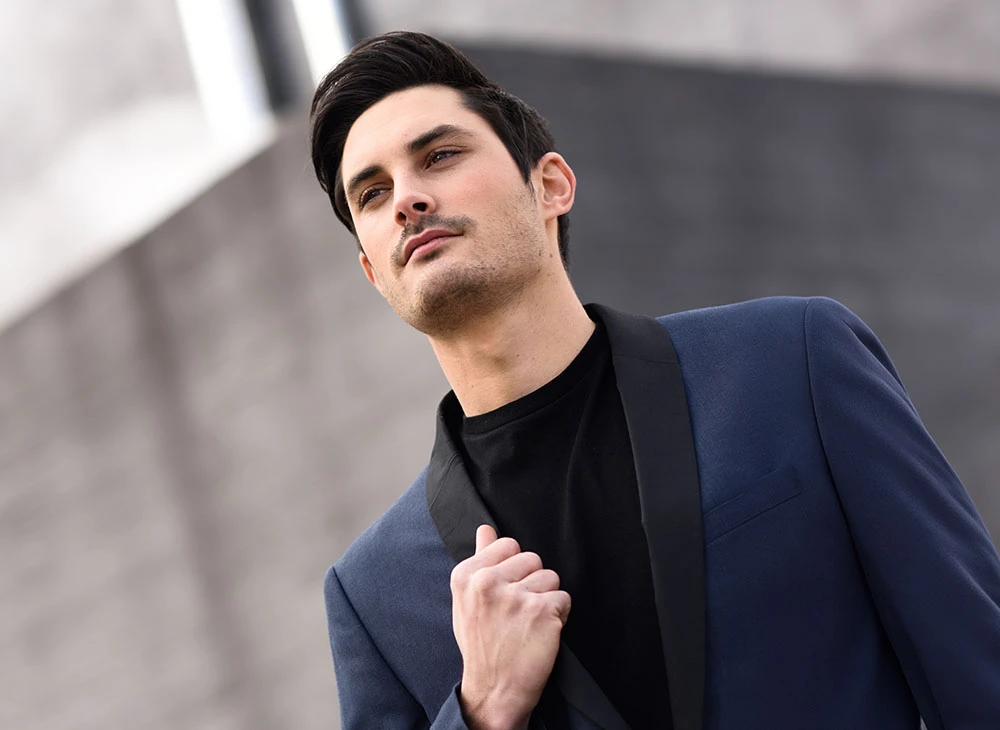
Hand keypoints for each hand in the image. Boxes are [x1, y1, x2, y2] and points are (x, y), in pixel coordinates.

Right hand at [451, 524, 570, 729]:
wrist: (494, 690)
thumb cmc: (481, 643)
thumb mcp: (468, 600)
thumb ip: (480, 560)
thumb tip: (485, 529)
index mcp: (467, 575)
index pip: (509, 545)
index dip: (514, 569)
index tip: (505, 592)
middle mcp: (488, 582)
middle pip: (532, 559)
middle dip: (531, 583)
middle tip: (517, 613)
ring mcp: (515, 596)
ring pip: (551, 578)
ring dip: (546, 600)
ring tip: (527, 624)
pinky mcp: (541, 612)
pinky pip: (564, 599)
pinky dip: (558, 616)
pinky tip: (540, 633)